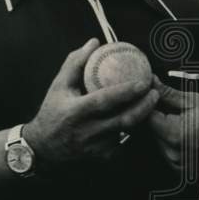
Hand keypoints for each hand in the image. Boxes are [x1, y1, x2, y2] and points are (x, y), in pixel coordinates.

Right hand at [24, 39, 158, 164]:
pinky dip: (130, 131)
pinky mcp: (101, 157)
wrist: (43, 148)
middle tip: (155, 93)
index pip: (105, 100)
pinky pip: (123, 143)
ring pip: (126, 132)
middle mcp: (87, 131)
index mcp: (76, 111)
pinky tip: (137, 120)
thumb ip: (75, 62)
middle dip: (144, 107)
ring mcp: (96, 147)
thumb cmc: (52, 112)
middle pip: (123, 120)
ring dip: (140, 118)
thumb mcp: (59, 85)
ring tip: (151, 103)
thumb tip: (94, 42)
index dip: (126, 92)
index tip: (143, 82)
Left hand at [148, 77, 198, 175]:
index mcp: (175, 135)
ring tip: (181, 118)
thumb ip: (167, 93)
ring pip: (157, 141)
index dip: (148, 104)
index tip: (153, 94)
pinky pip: (167, 151)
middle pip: (151, 131)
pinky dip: (170, 141)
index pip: (147, 117)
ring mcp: (177, 165)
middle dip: (155, 116)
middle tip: (169, 104)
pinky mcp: (181, 170)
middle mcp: (173, 154)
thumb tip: (149, 81)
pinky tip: (185, 131)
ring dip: (162, 129)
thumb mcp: (194, 100)